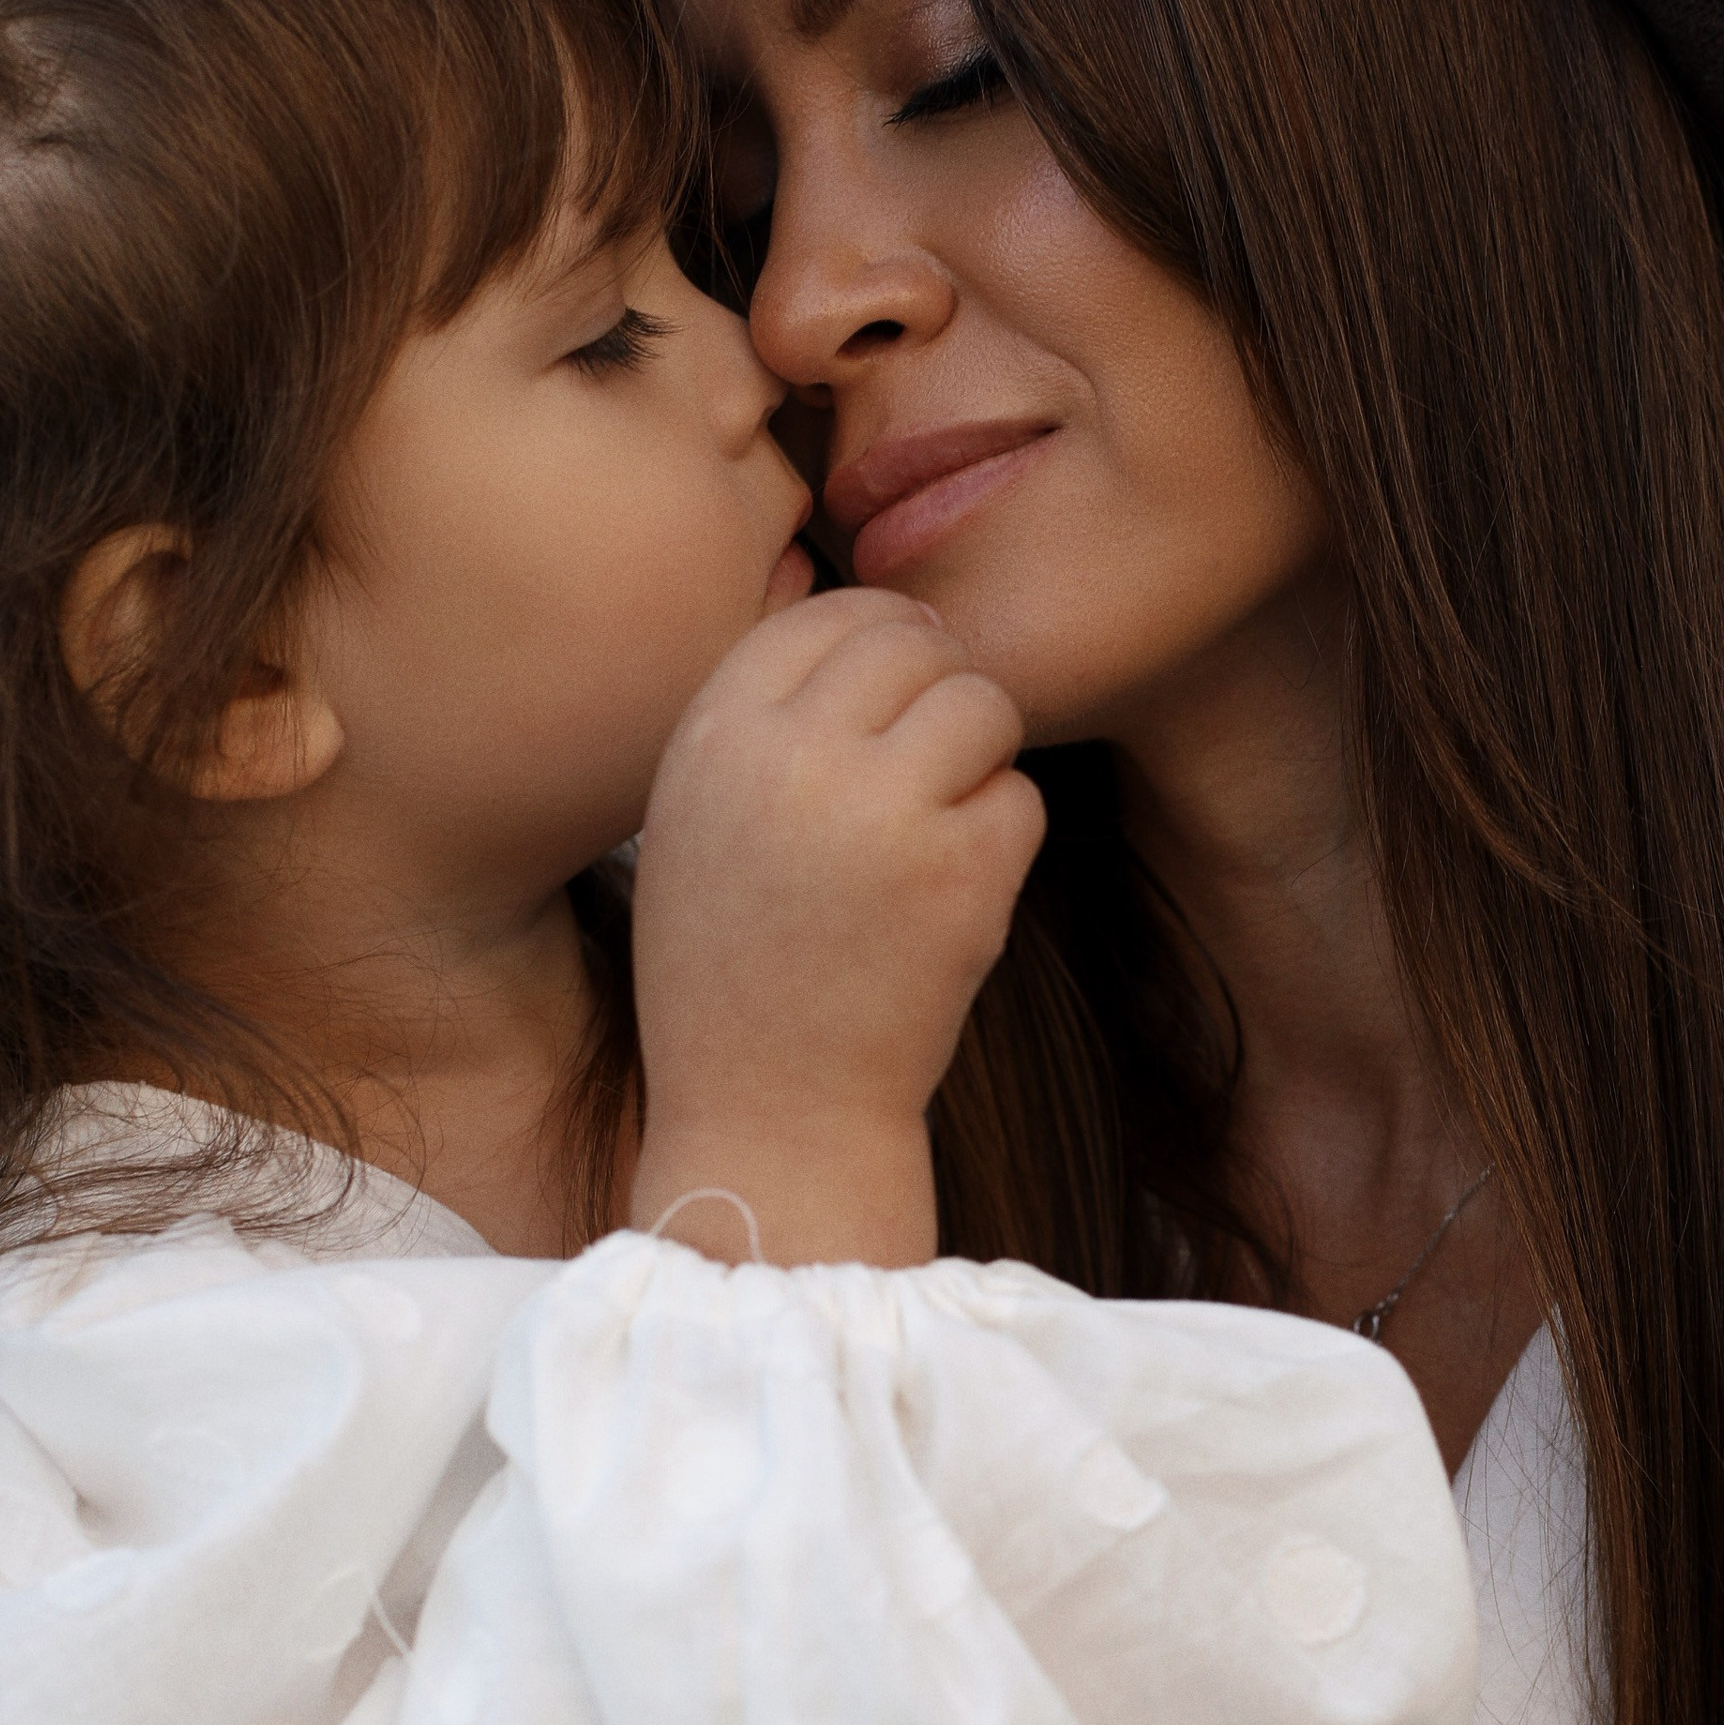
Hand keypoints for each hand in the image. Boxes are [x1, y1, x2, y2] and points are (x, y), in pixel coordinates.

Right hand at [630, 591, 1041, 1267]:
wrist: (773, 1114)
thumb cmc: (739, 968)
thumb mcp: (704, 819)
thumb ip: (768, 719)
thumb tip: (881, 617)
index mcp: (716, 734)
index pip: (829, 610)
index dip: (883, 640)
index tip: (900, 694)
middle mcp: (790, 758)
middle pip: (916, 643)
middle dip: (942, 693)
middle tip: (936, 769)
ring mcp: (878, 813)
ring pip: (981, 705)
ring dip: (982, 759)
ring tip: (941, 832)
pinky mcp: (956, 874)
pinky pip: (1019, 798)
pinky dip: (1003, 843)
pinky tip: (951, 900)